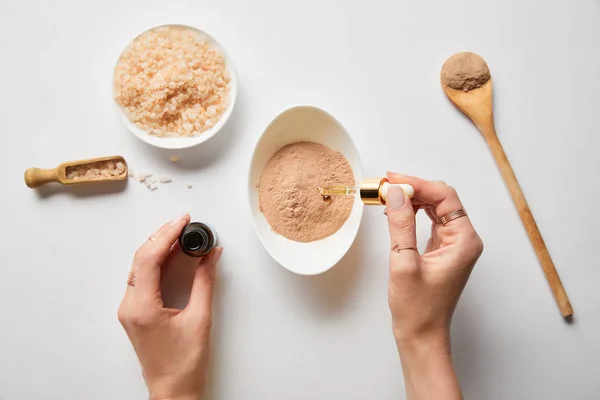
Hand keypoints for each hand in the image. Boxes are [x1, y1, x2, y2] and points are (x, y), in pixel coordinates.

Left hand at [118, 213, 222, 399]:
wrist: (173, 391)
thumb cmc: (184, 364)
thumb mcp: (200, 319)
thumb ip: (205, 282)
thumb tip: (210, 255)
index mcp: (142, 308)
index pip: (149, 259)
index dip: (166, 235)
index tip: (183, 221)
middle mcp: (130, 306)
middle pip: (141, 258)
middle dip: (162, 236)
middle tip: (184, 223)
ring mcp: (130, 309)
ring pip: (140, 266)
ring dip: (159, 247)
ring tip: (181, 234)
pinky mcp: (136, 312)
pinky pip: (143, 278)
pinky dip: (157, 262)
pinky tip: (172, 254)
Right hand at [385, 173, 482, 399]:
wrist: (421, 335)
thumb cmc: (417, 309)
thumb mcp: (404, 263)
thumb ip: (401, 225)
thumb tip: (397, 194)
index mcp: (463, 241)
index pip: (444, 197)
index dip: (418, 184)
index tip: (393, 181)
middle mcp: (463, 239)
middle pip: (441, 199)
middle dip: (413, 189)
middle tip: (386, 187)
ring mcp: (454, 245)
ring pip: (435, 208)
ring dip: (412, 199)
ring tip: (387, 196)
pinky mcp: (442, 250)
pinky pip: (430, 221)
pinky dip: (413, 213)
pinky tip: (396, 212)